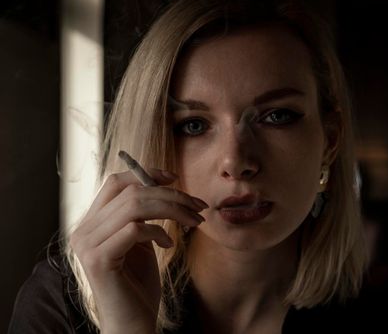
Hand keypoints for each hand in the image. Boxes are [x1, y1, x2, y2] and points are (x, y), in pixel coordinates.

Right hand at [69, 169, 206, 332]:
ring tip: (193, 220)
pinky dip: (158, 232)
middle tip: (198, 205)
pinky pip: (135, 229)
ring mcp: (87, 244)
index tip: (174, 178)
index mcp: (91, 222)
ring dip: (173, 209)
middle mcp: (83, 230)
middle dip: (171, 195)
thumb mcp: (141, 242)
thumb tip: (163, 185)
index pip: (115, 183)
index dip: (145, 174)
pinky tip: (168, 244)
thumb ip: (142, 215)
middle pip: (131, 192)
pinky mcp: (98, 259)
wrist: (132, 323)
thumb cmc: (138, 284)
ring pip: (135, 205)